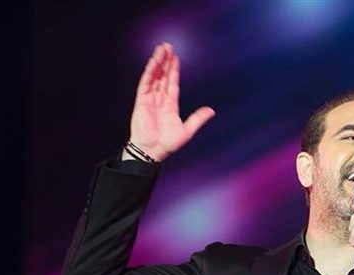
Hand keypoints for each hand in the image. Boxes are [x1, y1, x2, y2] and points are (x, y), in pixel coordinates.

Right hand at [128, 42, 214, 161]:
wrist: (154, 151)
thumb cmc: (168, 143)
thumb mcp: (187, 130)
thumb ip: (198, 118)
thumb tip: (211, 111)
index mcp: (170, 105)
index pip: (172, 83)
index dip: (174, 70)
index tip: (175, 57)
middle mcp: (159, 99)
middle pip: (163, 76)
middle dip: (166, 61)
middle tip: (168, 46)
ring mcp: (150, 99)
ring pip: (155, 76)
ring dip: (158, 62)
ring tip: (161, 49)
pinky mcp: (142, 101)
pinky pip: (146, 83)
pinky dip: (150, 72)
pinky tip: (154, 62)